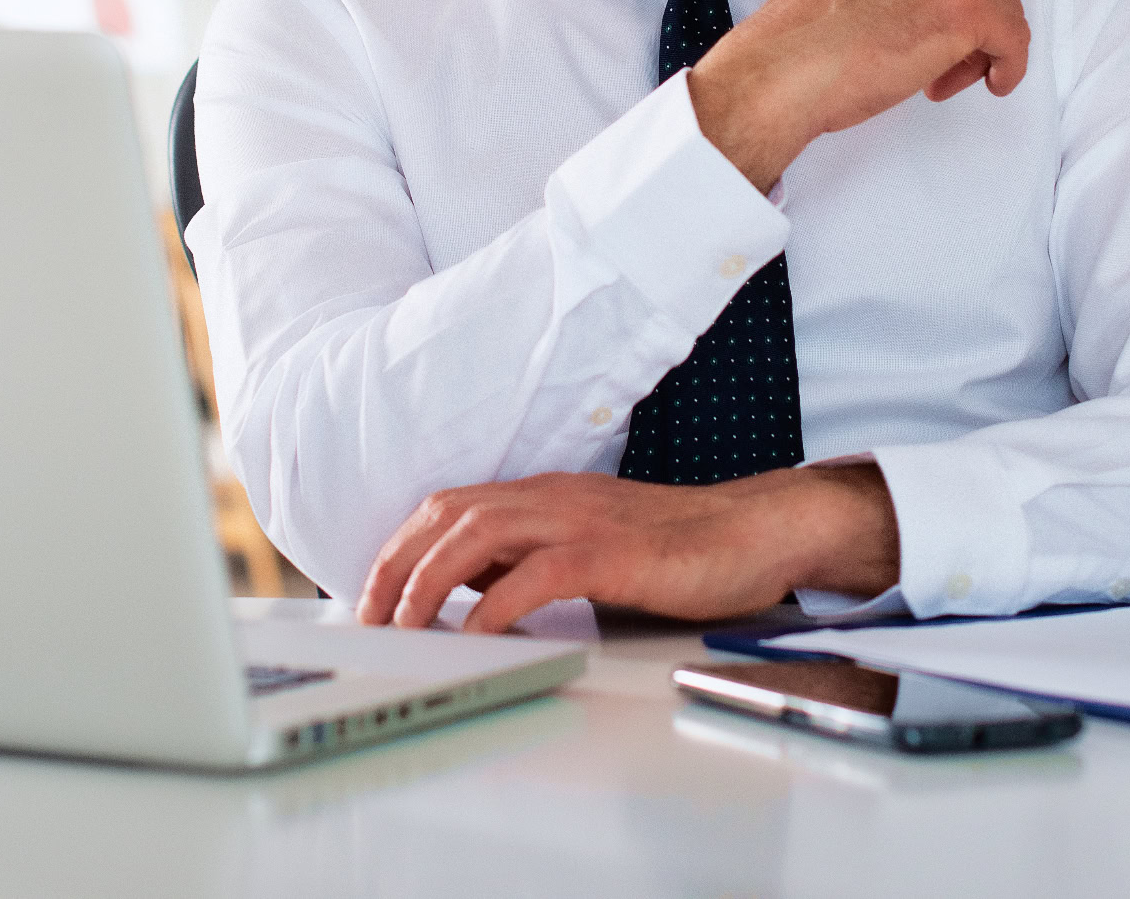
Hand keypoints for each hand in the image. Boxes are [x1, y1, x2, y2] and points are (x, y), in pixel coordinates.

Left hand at [355, 463, 896, 633]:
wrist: (759, 530)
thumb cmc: (682, 548)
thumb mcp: (591, 548)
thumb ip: (534, 559)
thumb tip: (473, 592)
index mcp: (546, 496)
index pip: (451, 506)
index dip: (402, 545)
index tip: (373, 591)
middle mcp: (554, 498)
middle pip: (449, 514)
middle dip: (398, 563)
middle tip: (370, 615)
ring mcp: (584, 522)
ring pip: (480, 533)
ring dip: (430, 580)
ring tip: (405, 624)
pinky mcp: (616, 554)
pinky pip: (540, 573)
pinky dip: (497, 602)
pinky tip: (474, 633)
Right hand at [688, 0, 1030, 190]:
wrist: (783, 70)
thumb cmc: (800, 34)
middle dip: (980, 8)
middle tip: (951, 42)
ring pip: (1006, 7)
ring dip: (984, 46)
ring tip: (941, 77)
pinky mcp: (967, 11)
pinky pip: (1015, 40)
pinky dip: (1009, 67)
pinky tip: (990, 83)